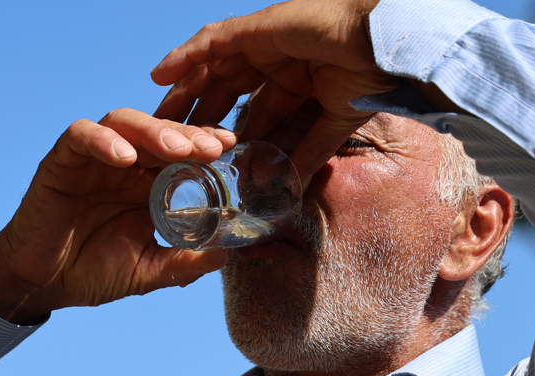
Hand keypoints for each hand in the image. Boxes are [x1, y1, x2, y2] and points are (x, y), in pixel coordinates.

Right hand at [0, 110, 237, 323]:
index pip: (181, 151)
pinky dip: (103, 140)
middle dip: (188, 135)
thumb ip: (184, 262)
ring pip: (124, 121)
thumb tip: (226, 255)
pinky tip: (124, 158)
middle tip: (213, 148)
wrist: (41, 284)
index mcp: (148, 182)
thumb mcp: (148, 271)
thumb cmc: (91, 273)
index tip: (232, 148)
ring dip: (152, 131)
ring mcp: (92, 158)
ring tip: (177, 148)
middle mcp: (123, 163)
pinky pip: (80, 135)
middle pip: (159, 130)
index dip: (206, 145)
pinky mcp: (61, 161)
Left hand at [150, 0, 402, 181]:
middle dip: (192, 115)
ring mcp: (262, 42)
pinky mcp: (257, 28)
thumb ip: (307, 152)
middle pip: (220, 89)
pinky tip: (159, 75)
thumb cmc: (369, 78)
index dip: (223, 135)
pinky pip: (212, 42)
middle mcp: (270, 60)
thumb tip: (286, 187)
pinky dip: (184, 56)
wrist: (382, 45)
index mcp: (289, 82)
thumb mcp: (331, 123)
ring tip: (152, 115)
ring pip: (210, 67)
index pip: (247, 112)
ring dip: (181, 90)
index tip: (201, 160)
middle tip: (164, 143)